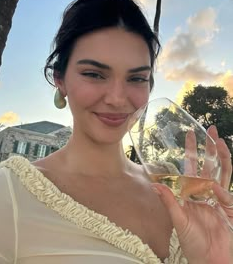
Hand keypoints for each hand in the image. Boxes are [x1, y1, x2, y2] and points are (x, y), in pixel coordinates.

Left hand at [152, 125, 232, 263]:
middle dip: (209, 147)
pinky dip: (221, 191)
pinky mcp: (230, 208)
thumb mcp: (178, 221)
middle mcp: (205, 191)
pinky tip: (215, 187)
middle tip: (208, 129)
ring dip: (222, 157)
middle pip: (209, 164)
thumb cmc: (192, 243)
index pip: (192, 166)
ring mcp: (219, 198)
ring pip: (223, 172)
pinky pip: (226, 195)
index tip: (189, 135)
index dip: (191, 151)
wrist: (210, 260)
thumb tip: (155, 185)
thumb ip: (169, 203)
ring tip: (219, 141)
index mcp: (192, 191)